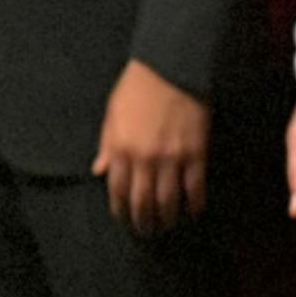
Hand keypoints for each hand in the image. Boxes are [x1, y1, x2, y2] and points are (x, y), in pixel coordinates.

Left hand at [95, 61, 209, 235]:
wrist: (172, 65)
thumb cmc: (138, 87)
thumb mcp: (113, 113)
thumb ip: (107, 144)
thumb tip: (100, 171)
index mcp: (121, 149)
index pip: (118, 192)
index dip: (121, 211)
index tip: (125, 220)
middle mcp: (145, 159)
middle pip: (143, 203)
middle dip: (144, 223)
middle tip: (147, 231)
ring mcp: (172, 158)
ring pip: (169, 202)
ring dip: (168, 219)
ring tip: (168, 225)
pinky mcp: (196, 154)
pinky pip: (195, 189)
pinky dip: (195, 205)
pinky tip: (193, 212)